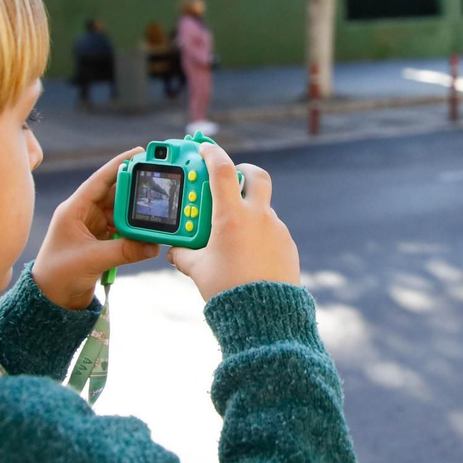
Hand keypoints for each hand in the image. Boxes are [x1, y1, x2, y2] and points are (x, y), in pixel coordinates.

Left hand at [32, 147, 160, 309]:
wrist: (51, 301)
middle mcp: (83, 214)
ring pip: (120, 212)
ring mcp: (92, 227)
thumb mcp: (92, 260)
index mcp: (74, 209)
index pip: (99, 180)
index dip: (119, 165)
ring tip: (155, 209)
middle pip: (114, 193)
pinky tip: (146, 230)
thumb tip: (152, 246)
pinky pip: (121, 229)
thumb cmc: (58, 276)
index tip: (139, 153)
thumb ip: (124, 251)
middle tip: (155, 183)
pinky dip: (133, 229)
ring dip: (135, 212)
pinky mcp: (100, 241)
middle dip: (134, 189)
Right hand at [167, 143, 300, 301]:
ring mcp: (276, 229)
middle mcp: (258, 216)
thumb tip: (175, 252)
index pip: (222, 169)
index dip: (212, 153)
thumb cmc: (229, 290)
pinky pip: (272, 230)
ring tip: (232, 232)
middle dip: (242, 171)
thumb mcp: (198, 270)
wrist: (266, 315)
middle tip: (230, 177)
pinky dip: (259, 233)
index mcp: (232, 216)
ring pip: (263, 206)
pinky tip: (248, 253)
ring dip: (249, 209)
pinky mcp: (288, 244)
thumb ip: (184, 256)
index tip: (204, 148)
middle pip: (255, 175)